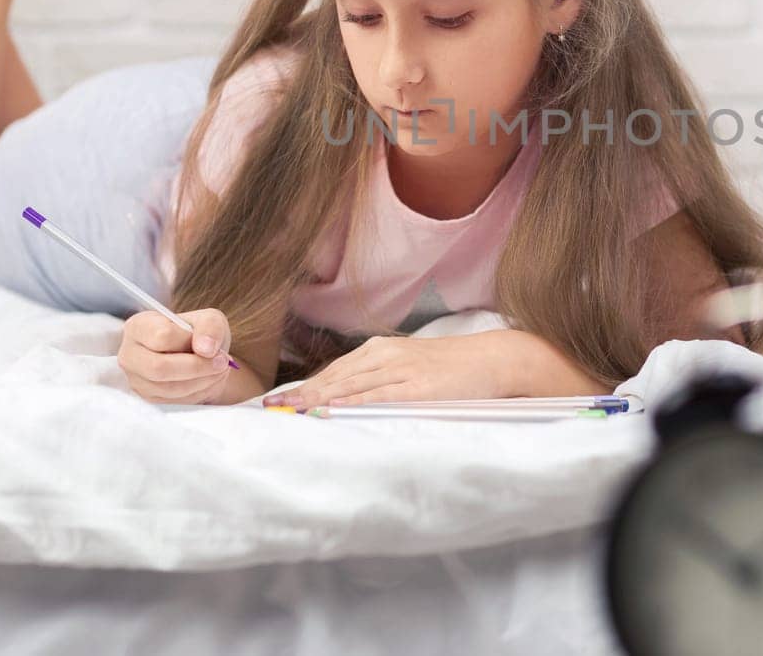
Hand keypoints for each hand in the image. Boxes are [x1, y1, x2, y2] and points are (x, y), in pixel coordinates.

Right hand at [118, 307, 234, 403]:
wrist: (200, 356)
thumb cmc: (199, 333)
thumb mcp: (209, 319)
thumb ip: (210, 326)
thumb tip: (205, 349)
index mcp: (138, 327)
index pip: (161, 336)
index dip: (190, 342)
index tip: (212, 346)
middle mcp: (130, 355)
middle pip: (160, 368)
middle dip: (198, 368)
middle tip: (222, 362)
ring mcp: (136, 380)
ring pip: (169, 388)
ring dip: (203, 381)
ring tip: (219, 370)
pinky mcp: (148, 399)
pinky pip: (175, 401)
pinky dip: (199, 392)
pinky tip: (209, 380)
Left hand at [262, 331, 516, 408]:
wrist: (493, 359)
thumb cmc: (451, 369)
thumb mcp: (409, 368)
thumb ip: (379, 381)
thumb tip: (345, 403)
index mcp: (379, 351)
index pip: (332, 371)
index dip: (303, 387)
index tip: (275, 402)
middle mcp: (384, 356)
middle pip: (333, 378)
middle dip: (300, 395)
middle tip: (269, 409)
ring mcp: (401, 370)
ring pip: (350, 385)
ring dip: (317, 399)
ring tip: (289, 412)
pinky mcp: (418, 388)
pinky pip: (378, 396)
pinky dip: (352, 403)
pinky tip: (332, 410)